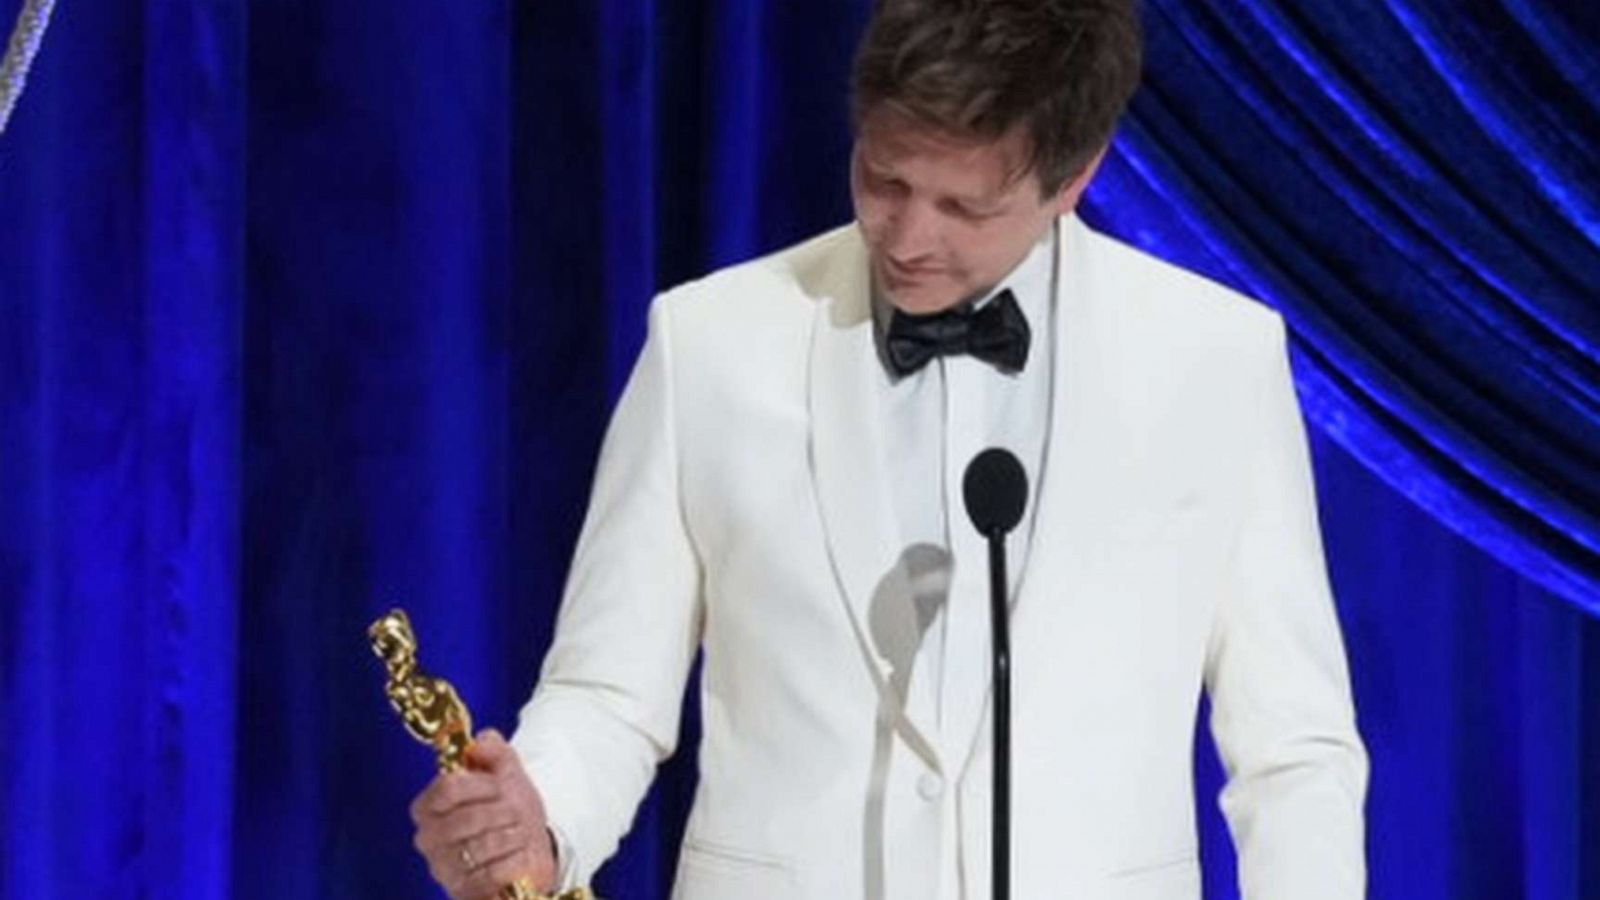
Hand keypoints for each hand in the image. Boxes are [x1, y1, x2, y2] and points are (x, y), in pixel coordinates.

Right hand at [410, 729, 557, 898]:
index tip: (500, 786)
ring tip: (519, 834)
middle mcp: (429, 838)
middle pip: (466, 819)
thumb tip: (480, 740)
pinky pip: (489, 876)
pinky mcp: (462, 892)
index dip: (480, 785)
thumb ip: (493, 749)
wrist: (531, 848)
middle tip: (515, 812)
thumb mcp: (507, 772)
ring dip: (511, 836)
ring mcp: (444, 869)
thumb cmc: (510, 811)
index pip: (446, 788)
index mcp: (430, 805)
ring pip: (480, 847)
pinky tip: (519, 856)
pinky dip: (514, 862)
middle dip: (502, 812)